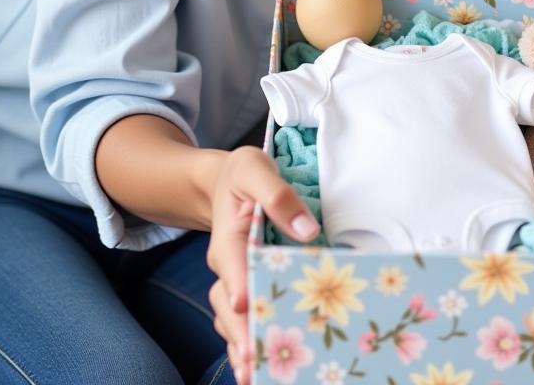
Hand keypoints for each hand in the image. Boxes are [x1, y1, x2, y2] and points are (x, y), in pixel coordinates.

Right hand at [206, 146, 319, 383]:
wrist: (228, 180)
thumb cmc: (244, 174)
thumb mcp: (256, 170)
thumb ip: (277, 195)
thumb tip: (306, 231)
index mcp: (228, 238)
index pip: (232, 266)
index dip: (239, 288)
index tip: (246, 308)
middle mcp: (227, 266)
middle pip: (230, 305)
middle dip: (241, 335)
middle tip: (253, 364)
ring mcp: (234, 279)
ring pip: (233, 319)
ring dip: (244, 346)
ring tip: (258, 375)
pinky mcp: (246, 286)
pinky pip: (244, 317)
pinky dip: (251, 340)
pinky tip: (267, 363)